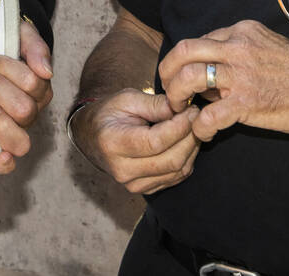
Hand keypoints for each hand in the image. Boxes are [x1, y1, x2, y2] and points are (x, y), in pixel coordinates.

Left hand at [0, 18, 53, 173]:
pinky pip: (10, 157)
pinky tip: (0, 159)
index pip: (33, 83)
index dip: (14, 72)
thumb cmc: (9, 47)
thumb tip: (45, 71)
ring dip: (0, 122)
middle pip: (24, 111)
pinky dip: (7, 161)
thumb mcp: (23, 36)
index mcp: (38, 86)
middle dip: (0, 90)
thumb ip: (36, 48)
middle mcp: (32, 108)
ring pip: (18, 137)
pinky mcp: (2, 138)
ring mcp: (18, 126)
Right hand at [71, 89, 199, 193]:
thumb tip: (181, 107)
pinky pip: (175, 178)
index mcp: (114, 144)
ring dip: (192, 148)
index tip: (192, 110)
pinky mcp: (145, 189)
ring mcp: (133, 184)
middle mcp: (123, 170)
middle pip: (171, 160)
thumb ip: (155, 104)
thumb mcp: (127, 98)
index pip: (156, 142)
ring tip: (193, 127)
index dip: (179, 127)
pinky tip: (186, 141)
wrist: (92, 137)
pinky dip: (187, 159)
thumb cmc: (109, 113)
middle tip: (197, 117)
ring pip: (177, 171)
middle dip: (191, 137)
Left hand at [157, 19, 288, 141]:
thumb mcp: (267, 47)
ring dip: (177, 97)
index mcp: (242, 32)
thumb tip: (211, 74)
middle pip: (183, 50)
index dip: (185, 61)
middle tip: (169, 91)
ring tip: (182, 111)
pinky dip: (200, 127)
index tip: (184, 78)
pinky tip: (205, 133)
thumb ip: (238, 53)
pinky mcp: (248, 102)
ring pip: (189, 77)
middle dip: (167, 72)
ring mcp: (242, 74)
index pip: (199, 41)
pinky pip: (209, 114)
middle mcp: (238, 47)